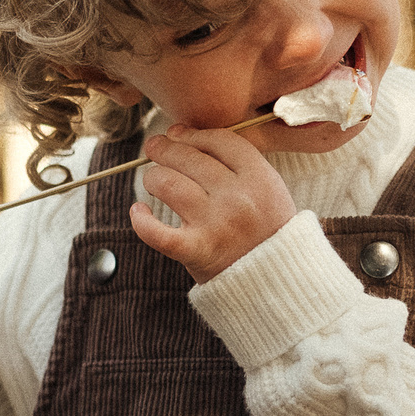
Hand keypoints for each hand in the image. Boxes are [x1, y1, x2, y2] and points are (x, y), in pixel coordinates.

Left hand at [131, 124, 296, 281]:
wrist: (277, 282)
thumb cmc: (266, 231)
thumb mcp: (268, 190)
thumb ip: (236, 163)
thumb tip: (182, 134)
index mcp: (260, 179)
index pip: (219, 141)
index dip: (192, 134)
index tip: (177, 133)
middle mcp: (238, 198)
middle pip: (189, 158)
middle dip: (165, 149)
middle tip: (154, 148)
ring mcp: (216, 225)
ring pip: (168, 184)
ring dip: (153, 177)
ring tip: (153, 180)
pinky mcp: (197, 252)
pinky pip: (157, 232)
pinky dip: (141, 221)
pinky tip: (137, 211)